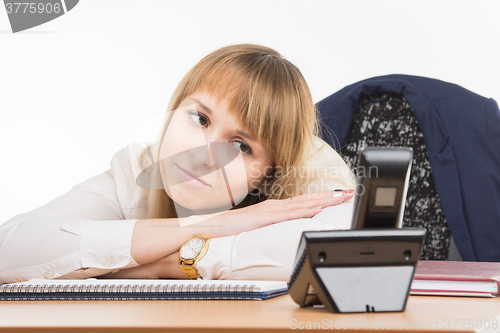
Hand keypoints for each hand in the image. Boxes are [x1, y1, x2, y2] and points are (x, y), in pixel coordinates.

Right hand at [203, 189, 353, 237]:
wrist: (207, 230)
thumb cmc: (227, 231)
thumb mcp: (253, 229)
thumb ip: (268, 228)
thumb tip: (281, 232)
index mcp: (273, 210)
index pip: (302, 203)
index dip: (321, 199)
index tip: (337, 197)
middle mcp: (274, 207)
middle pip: (307, 200)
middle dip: (329, 197)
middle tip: (349, 193)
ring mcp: (270, 211)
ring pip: (303, 204)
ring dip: (324, 200)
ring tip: (341, 197)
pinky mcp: (265, 217)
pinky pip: (290, 213)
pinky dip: (306, 209)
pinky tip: (318, 207)